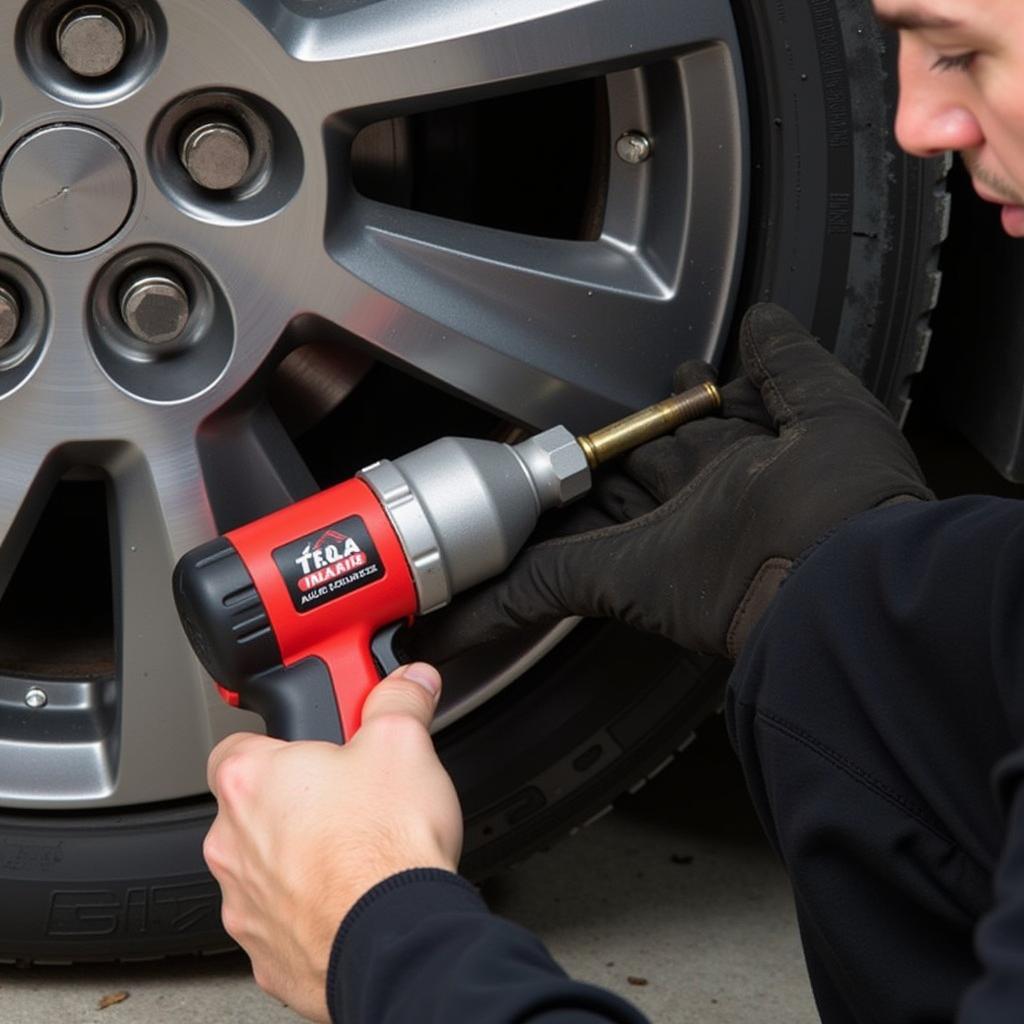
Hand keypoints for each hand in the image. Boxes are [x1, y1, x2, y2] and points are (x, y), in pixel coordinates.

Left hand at [203, 663, 461, 1021]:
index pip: (236, 745)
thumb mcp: (402, 742)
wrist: (394, 938)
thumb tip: (409, 681)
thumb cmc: (382, 848)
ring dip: (299, 858)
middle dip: (296, 802)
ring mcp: (243, 903)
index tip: (312, 746)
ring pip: (264, 867)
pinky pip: (281, 919)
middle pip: (254, 809)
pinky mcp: (266, 952)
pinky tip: (353, 896)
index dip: (277, 743)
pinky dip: (310, 908)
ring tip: (356, 850)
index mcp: (251, 781)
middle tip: (348, 797)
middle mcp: (231, 844)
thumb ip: (399, 700)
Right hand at [410, 304, 932, 662]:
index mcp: (745, 469)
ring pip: (582, 531)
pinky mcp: (616, 582)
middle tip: (573, 456)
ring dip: (546, 525)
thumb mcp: (828, 408)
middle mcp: (695, 509)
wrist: (845, 580)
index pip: (690, 437)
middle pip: (632, 479)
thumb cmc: (850, 501)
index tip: (656, 398)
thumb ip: (789, 361)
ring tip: (505, 510)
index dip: (671, 416)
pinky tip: (450, 617)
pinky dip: (491, 608)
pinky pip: (541, 590)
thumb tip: (761, 318)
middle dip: (608, 464)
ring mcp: (653, 547)